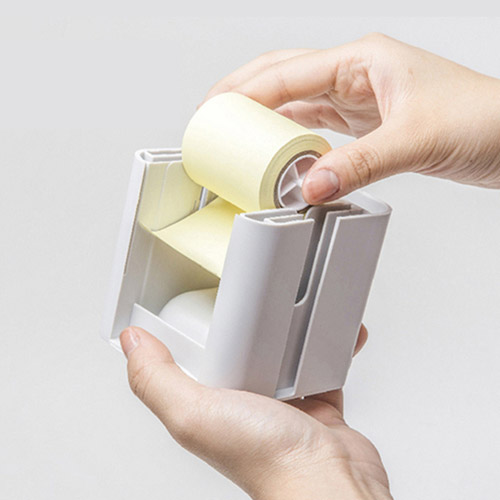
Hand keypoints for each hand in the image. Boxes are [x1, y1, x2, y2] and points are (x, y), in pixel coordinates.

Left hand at [120, 326, 391, 499]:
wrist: (330, 479)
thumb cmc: (269, 460)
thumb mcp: (195, 414)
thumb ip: (157, 379)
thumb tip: (131, 342)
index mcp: (207, 404)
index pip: (185, 360)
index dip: (181, 331)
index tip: (182, 300)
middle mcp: (241, 401)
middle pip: (234, 349)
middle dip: (238, 324)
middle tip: (241, 293)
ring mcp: (278, 399)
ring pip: (276, 352)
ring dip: (282, 331)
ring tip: (282, 307)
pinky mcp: (312, 398)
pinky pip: (315, 362)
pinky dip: (320, 346)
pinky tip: (322, 330)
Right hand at [204, 33, 499, 203]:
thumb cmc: (482, 119)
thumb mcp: (414, 139)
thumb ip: (358, 164)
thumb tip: (309, 185)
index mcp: (362, 61)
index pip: (287, 73)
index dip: (244, 92)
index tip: (215, 113)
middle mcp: (355, 76)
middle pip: (281, 78)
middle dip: (241, 95)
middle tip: (211, 118)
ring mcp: (358, 99)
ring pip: (295, 103)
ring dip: (263, 119)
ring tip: (234, 137)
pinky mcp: (364, 124)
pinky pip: (315, 127)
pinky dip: (291, 140)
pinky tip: (277, 152)